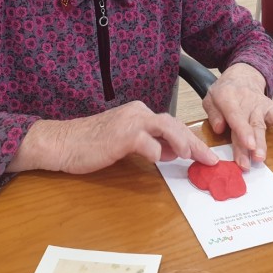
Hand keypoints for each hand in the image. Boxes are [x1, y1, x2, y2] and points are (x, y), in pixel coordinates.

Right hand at [7, 100, 217, 173]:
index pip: (172, 124)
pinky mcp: (122, 135)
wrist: (62, 143)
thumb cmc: (90, 144)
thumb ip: (149, 143)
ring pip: (166, 127)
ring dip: (183, 142)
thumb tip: (172, 152)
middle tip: (210, 159)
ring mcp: (130, 122)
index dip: (191, 139)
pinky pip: (147, 142)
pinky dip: (156, 152)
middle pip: (174, 124)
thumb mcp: (125, 142)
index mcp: (138, 112)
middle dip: (195, 142)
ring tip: (192, 156)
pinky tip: (157, 159)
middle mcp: (137, 112)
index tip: (206, 154)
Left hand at [202, 63, 272, 169]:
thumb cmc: (224, 92)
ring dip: (262, 143)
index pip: (236, 115)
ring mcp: (260, 105)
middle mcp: (246, 101)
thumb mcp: (210, 98)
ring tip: (261, 158)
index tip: (248, 145)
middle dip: (248, 146)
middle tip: (247, 163)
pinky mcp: (270, 108)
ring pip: (261, 126)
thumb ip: (213, 113)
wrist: (242, 76)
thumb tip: (219, 129)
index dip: (242, 131)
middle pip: (248, 126)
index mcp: (228, 98)